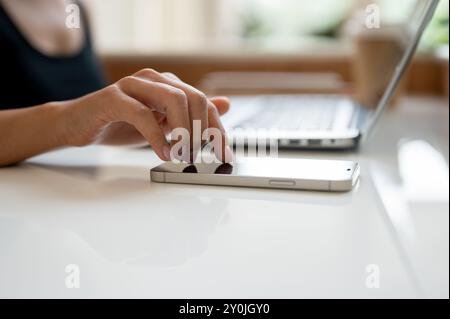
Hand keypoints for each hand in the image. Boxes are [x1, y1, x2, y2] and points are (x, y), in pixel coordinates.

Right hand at [60, 69, 232, 161]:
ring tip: (182, 155)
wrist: (78, 125)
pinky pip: (142, 114)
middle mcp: (154, 80)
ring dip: (184, 132)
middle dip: (202, 131)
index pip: (205, 103)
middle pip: (195, 98)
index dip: (217, 130)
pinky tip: (163, 153)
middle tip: (197, 156)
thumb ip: (192, 115)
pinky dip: (157, 137)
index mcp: (168, 85)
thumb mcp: (163, 124)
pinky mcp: (113, 98)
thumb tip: (225, 105)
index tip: (225, 154)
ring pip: (174, 99)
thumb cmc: (121, 124)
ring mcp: (133, 86)